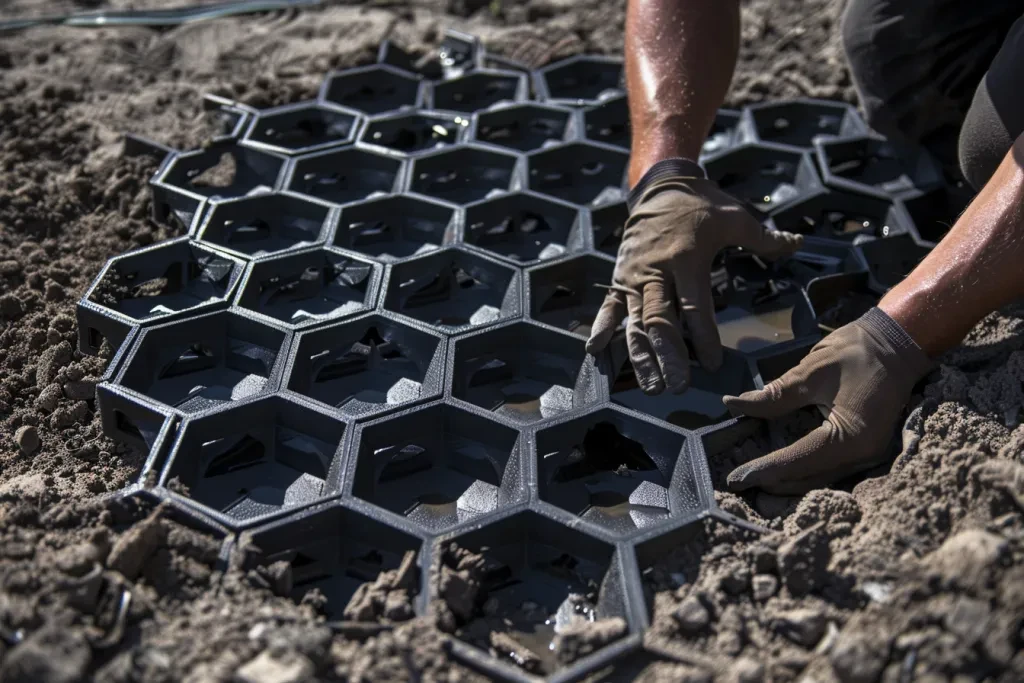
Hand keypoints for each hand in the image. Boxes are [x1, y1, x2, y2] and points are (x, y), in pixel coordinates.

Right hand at [586, 173, 802, 393]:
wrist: (660, 186)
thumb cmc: (700, 205)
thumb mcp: (733, 217)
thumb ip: (764, 237)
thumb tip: (798, 244)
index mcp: (685, 258)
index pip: (695, 306)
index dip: (703, 337)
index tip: (711, 364)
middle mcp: (655, 272)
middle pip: (659, 320)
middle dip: (668, 356)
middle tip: (678, 386)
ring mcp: (633, 277)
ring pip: (634, 321)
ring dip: (640, 355)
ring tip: (651, 385)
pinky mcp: (618, 278)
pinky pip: (608, 306)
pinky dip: (602, 328)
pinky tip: (596, 352)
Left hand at [722, 308, 933, 494]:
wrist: (899, 344)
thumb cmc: (857, 353)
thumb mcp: (811, 373)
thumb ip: (774, 397)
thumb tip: (735, 404)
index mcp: (851, 438)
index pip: (799, 460)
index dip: (765, 468)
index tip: (736, 477)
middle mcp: (863, 456)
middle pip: (810, 478)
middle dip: (773, 482)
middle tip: (739, 481)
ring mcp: (869, 456)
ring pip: (820, 478)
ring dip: (787, 481)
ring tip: (755, 479)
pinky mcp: (866, 450)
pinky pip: (831, 469)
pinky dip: (805, 470)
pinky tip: (782, 470)